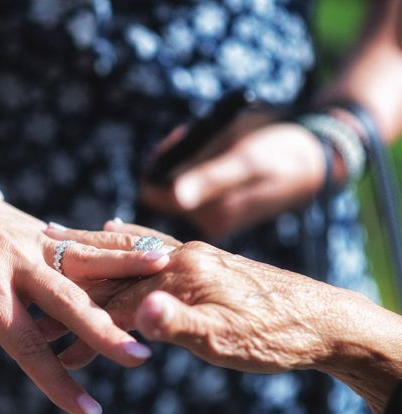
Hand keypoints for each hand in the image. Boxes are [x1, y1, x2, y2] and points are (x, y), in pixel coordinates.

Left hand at [0, 184, 169, 413]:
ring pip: (85, 256)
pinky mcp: (40, 227)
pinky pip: (81, 238)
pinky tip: (144, 246)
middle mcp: (14, 261)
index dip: (55, 381)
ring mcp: (31, 239)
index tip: (87, 410)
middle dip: (104, 331)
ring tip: (166, 271)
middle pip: (66, 299)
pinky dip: (114, 244)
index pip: (25, 343)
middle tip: (140, 356)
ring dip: (125, 266)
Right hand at [49, 222, 401, 413]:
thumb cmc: (273, 334)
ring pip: (128, 252)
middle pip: (115, 268)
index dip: (84, 319)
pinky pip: (152, 242)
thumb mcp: (226, 339)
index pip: (118, 297)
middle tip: (36, 276)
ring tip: (54, 240)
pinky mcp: (199, 257)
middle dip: (76, 282)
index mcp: (181, 274)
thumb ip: (178, 324)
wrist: (321, 317)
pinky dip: (127, 236)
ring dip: (92, 255)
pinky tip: (114, 224)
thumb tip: (136, 313)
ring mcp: (189, 253)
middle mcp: (180, 256)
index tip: (52, 333)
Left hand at [141, 116, 326, 236]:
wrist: (317, 159)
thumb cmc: (281, 151)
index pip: (153, 191)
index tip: (180, 139)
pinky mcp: (222, 212)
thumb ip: (208, 178)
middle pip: (164, 188)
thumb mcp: (246, 158)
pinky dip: (201, 165)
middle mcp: (209, 223)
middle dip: (176, 158)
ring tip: (216, 141)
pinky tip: (221, 152)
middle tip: (198, 134)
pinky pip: (195, 186)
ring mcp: (216, 218)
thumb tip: (174, 195)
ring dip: (189, 159)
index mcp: (211, 214)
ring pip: (180, 184)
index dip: (160, 162)